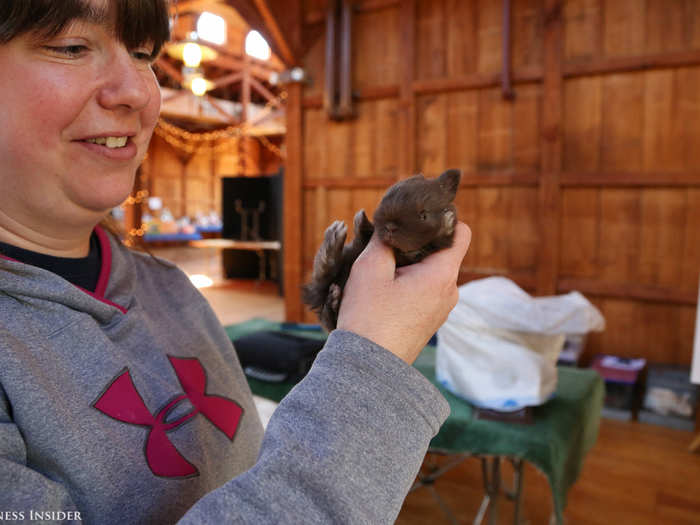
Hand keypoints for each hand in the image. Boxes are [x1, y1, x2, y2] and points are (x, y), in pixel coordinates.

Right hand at [336, 221, 470, 363]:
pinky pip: (426, 290)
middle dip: (418, 243)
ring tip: (383, 268)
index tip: (414, 220)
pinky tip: (385, 288)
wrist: (367, 368)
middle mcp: (450, 291)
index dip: (441, 220)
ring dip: (411, 264)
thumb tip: (392, 224)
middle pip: (443, 251)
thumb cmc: (368, 317)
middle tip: (389, 243)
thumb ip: (383, 239)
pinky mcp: (430, 321)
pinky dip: (409, 282)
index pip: (461, 232)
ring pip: (432, 271)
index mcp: (442, 275)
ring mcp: (442, 309)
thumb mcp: (369, 268)